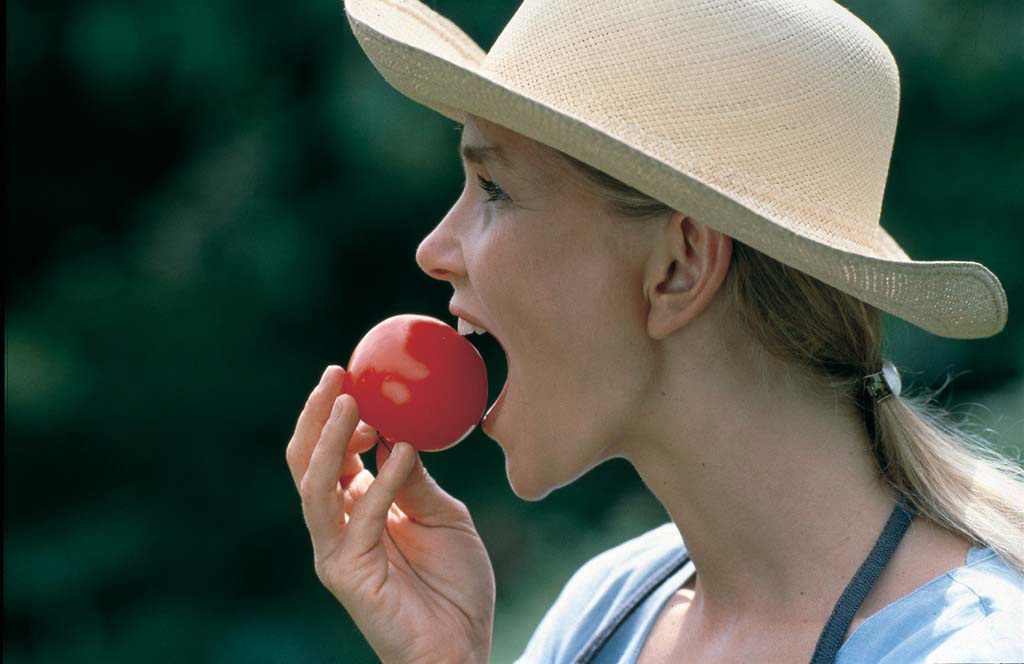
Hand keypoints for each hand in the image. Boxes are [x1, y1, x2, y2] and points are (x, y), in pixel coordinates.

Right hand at [286, 366, 494, 663]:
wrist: (463, 646)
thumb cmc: (454, 585)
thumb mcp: (444, 516)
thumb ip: (416, 479)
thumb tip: (401, 432)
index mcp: (358, 507)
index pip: (334, 452)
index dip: (339, 413)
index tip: (358, 376)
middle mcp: (338, 525)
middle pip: (310, 460)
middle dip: (318, 415)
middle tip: (336, 374)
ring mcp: (336, 549)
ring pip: (315, 484)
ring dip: (331, 439)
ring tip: (349, 401)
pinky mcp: (345, 573)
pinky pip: (357, 518)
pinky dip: (381, 481)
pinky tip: (402, 451)